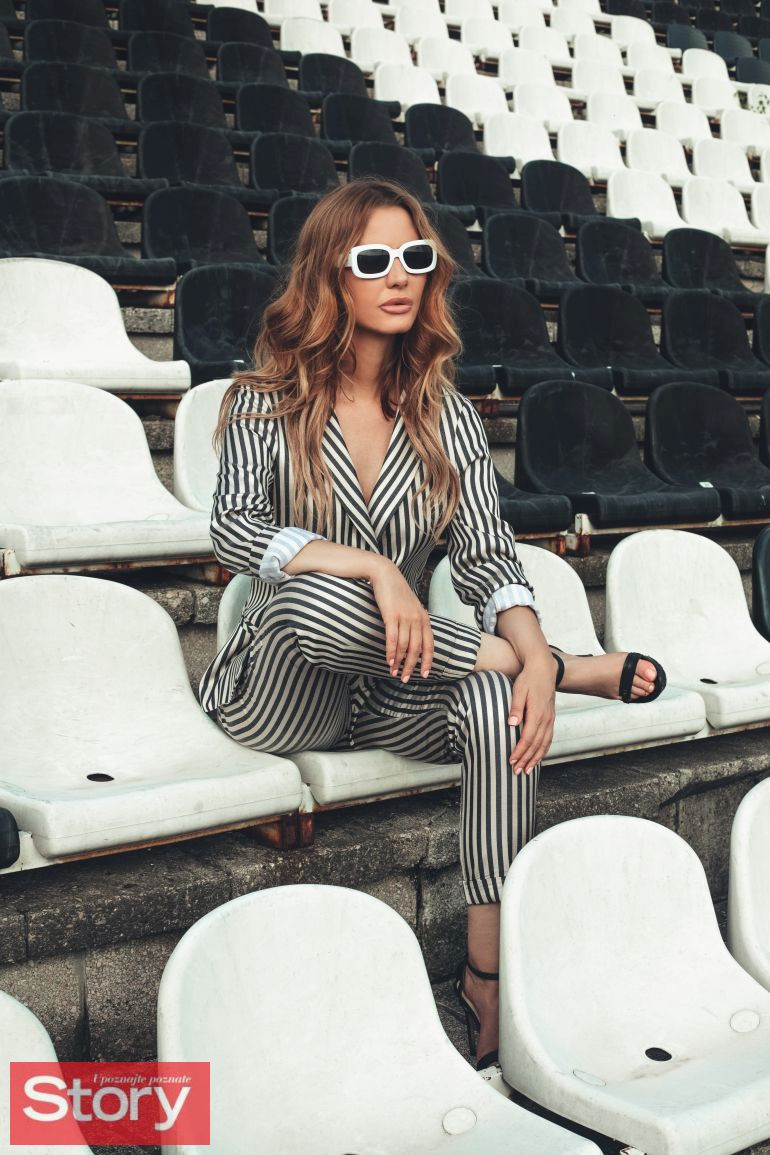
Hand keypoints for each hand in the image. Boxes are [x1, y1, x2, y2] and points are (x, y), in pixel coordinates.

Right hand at [368, 558, 434, 681]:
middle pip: (417, 649)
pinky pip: (393, 638)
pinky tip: (389, 660)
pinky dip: (391, 652)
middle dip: (411, 666)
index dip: (427, 661)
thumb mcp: (412, 607)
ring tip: (393, 672)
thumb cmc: (397, 593)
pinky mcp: (392, 615)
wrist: (386, 575)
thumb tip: (415, 640)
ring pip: (405, 646)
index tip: (424, 675)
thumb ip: (415, 622)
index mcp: (424, 618)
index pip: (429, 645)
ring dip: (399, 662)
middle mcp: (417, 619)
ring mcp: (405, 617)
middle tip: (405, 678)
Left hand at [507, 654, 556, 775]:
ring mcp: (550, 719)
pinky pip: (549, 738)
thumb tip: (511, 723)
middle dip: (527, 760)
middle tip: (517, 772)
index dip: (520, 751)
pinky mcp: (551, 718)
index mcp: (537, 712)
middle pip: (536, 745)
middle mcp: (546, 718)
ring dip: (536, 759)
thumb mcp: (518, 689)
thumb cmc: (528, 678)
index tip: (511, 761)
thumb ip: (515, 707)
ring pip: (544, 744)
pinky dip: (543, 750)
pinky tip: (538, 757)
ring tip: (528, 771)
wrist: (544, 668)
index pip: (527, 737)